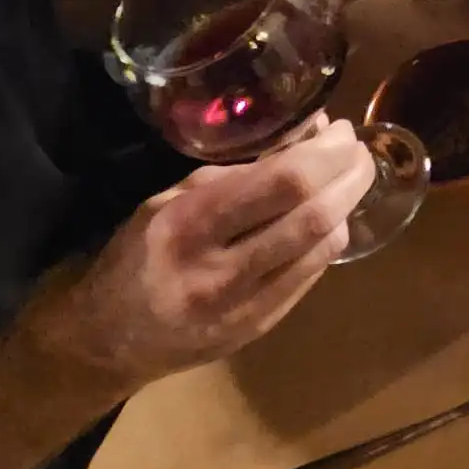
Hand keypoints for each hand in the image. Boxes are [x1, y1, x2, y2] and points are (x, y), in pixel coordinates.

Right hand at [18, 117, 375, 389]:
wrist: (109, 340)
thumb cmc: (137, 255)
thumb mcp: (168, 200)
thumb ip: (232, 172)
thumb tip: (303, 136)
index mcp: (189, 222)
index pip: (282, 182)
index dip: (326, 151)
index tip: (340, 128)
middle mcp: (219, 268)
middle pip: (314, 214)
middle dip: (351, 175)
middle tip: (359, 150)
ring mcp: (243, 306)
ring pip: (323, 247)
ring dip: (349, 206)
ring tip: (350, 179)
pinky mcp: (259, 328)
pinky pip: (313, 275)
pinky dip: (329, 239)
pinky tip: (329, 219)